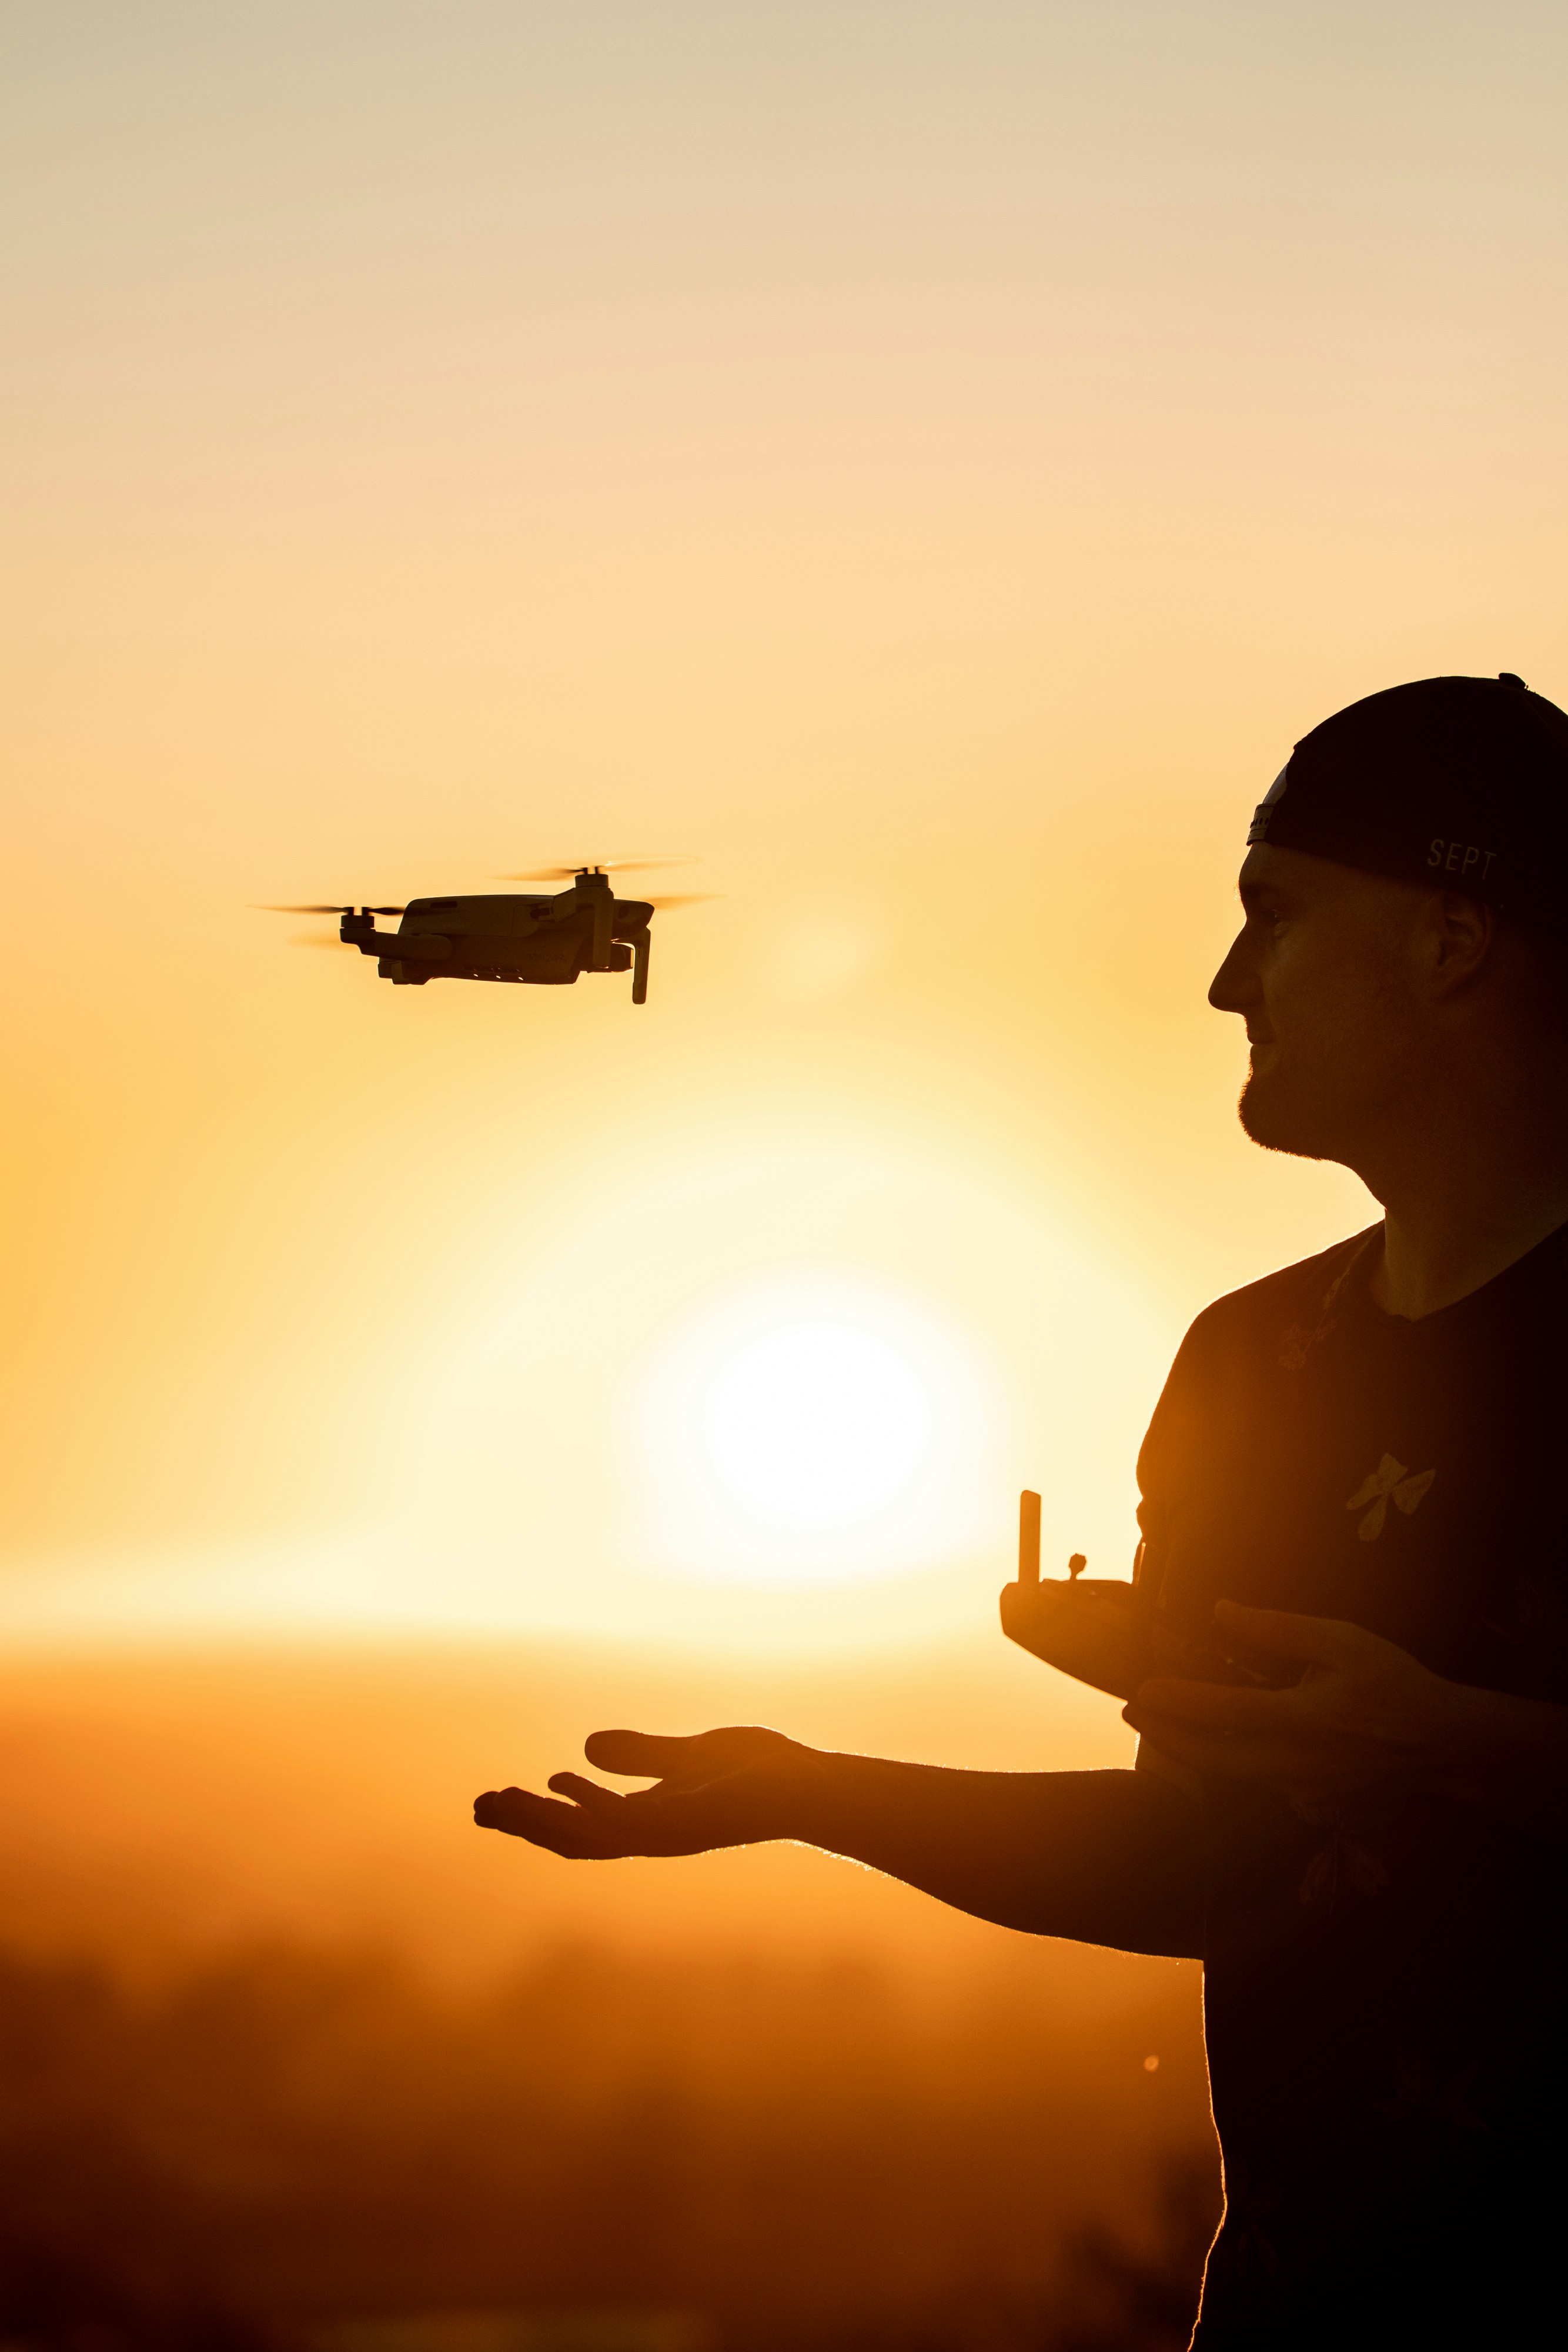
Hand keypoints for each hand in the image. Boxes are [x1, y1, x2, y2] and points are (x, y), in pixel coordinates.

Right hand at [473, 1725, 824, 1858]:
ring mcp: (666, 1834)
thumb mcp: (689, 1756)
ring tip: (499, 1800)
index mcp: (649, 1822)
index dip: (535, 1818)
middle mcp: (651, 1836)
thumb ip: (641, 1756)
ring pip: (586, 1837)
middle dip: (523, 1826)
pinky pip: (623, 1820)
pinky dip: (586, 1803)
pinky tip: (559, 1781)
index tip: (495, 1799)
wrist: (813, 1789)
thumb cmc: (762, 1776)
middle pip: (571, 1840)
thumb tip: (583, 1750)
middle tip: (477, 1807)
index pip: (580, 1829)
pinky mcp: (684, 1823)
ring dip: (539, 1821)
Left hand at [1123, 1602, 1463, 1810]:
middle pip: (1213, 1760)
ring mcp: (1307, 1793)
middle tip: (1134, 1713)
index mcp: (1304, 1719)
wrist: (1445, 1746)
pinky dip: (1243, 1768)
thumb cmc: (1395, 1685)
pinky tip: (1234, 1747)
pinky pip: (1268, 1787)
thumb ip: (1278, 1630)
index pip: (1225, 1713)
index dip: (1178, 1703)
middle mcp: (1299, 1763)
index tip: (1142, 1690)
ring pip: (1236, 1776)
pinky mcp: (1317, 1809)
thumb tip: (1222, 1612)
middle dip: (1165, 1738)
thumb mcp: (1342, 1642)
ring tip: (1167, 1726)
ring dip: (1197, 1754)